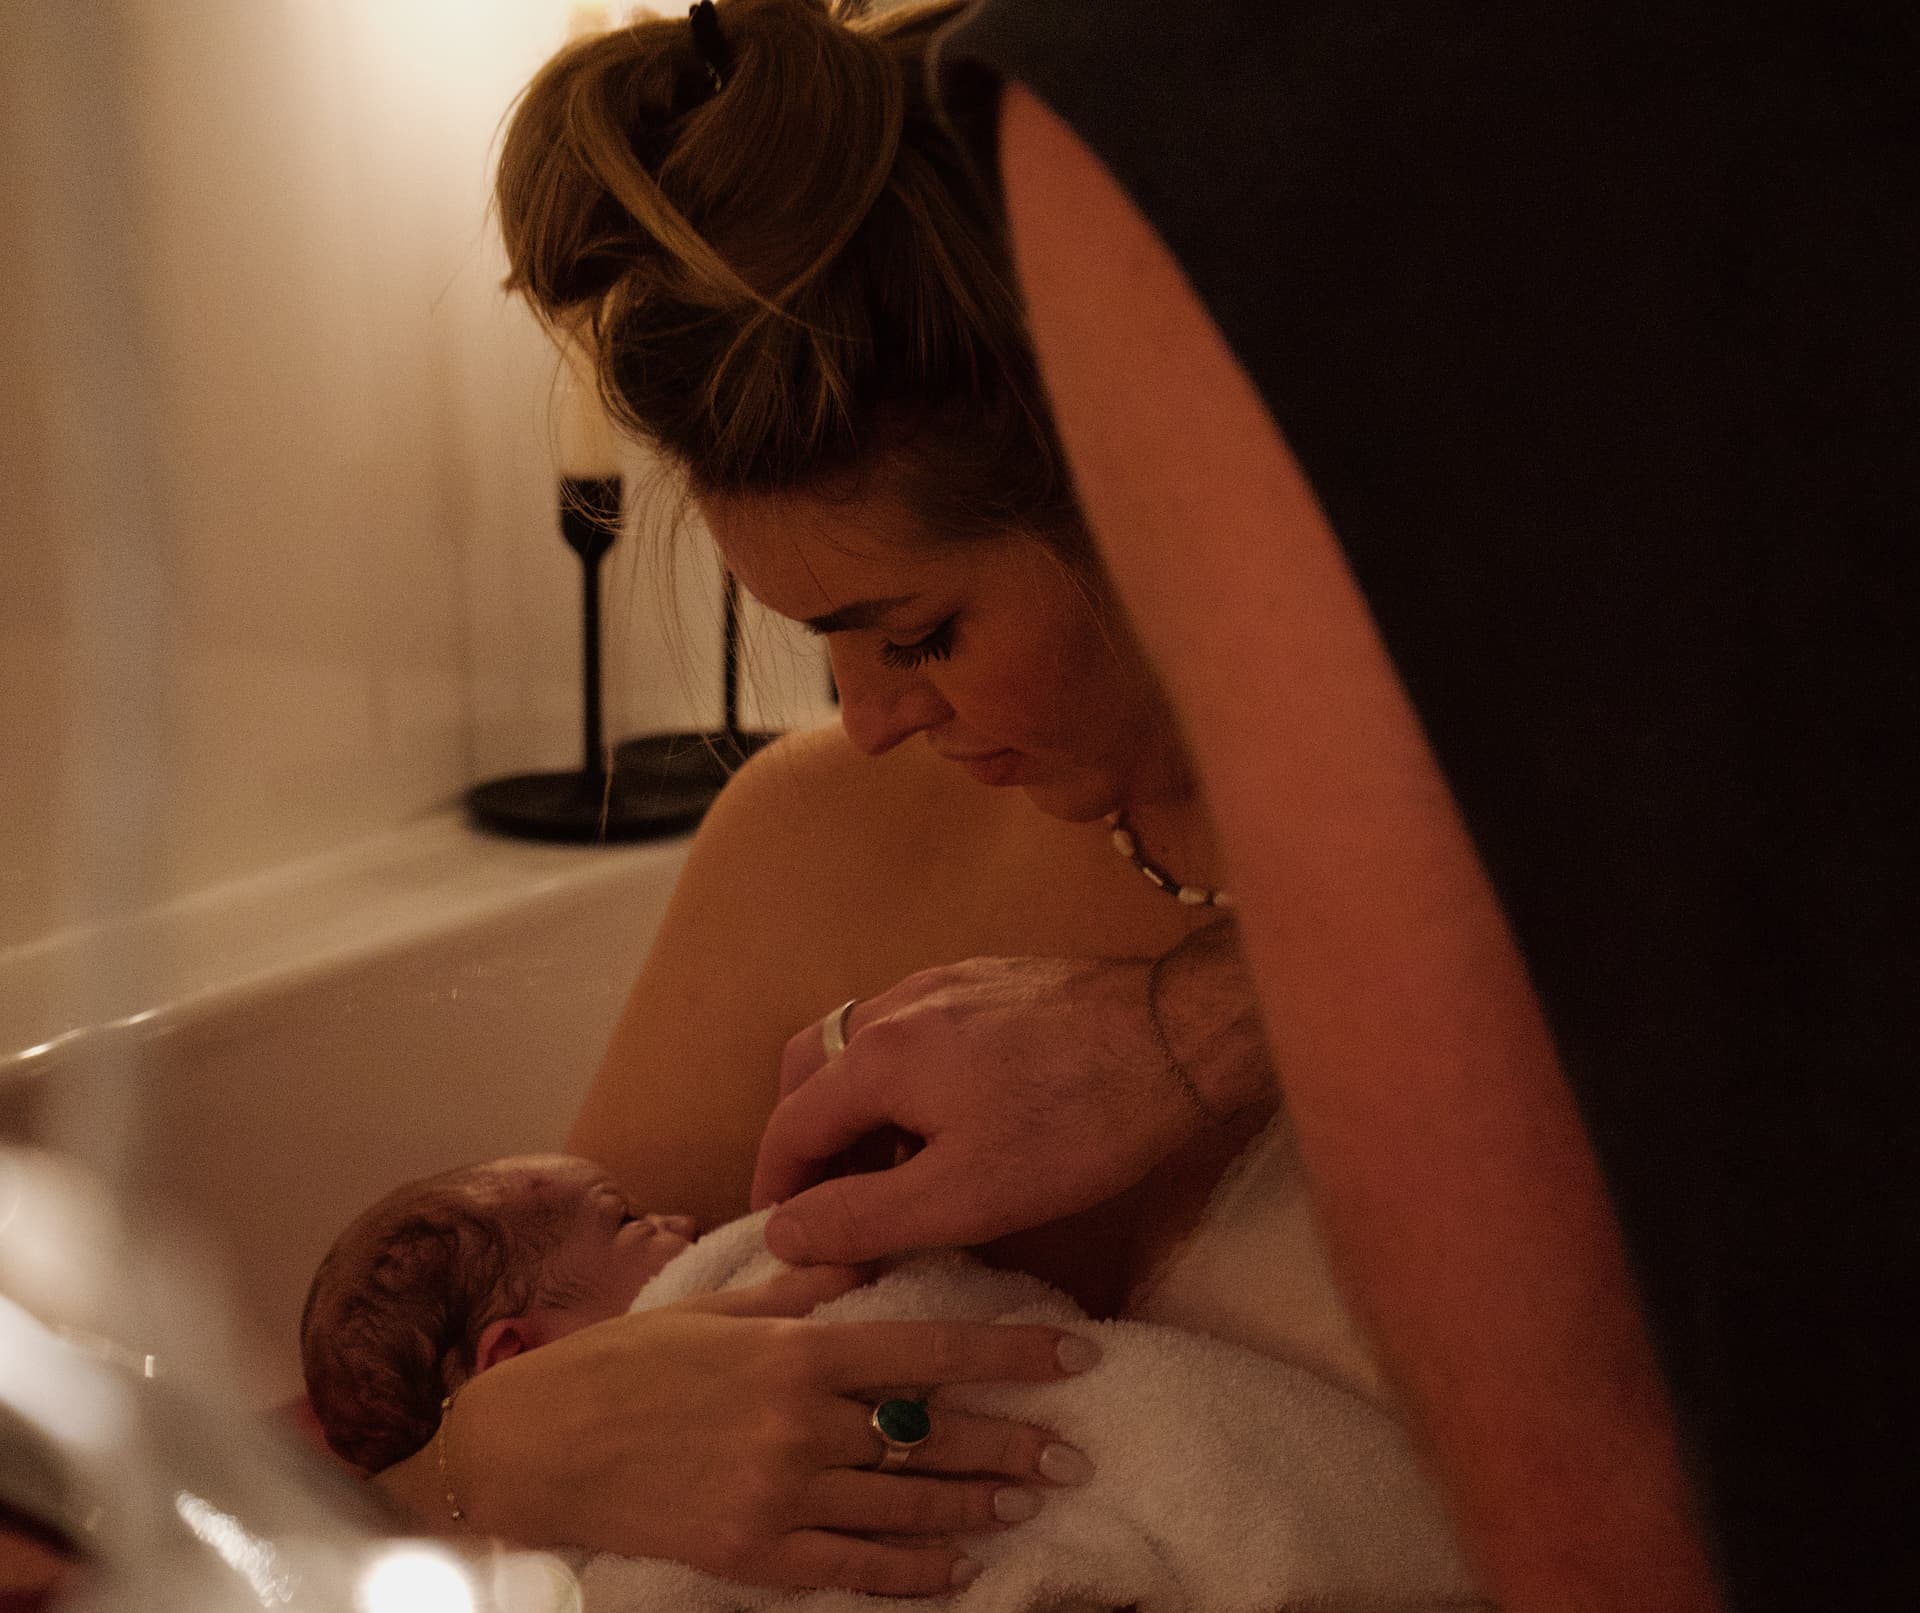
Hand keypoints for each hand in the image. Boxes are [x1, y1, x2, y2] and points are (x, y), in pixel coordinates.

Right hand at [439, 1263, 1097, 1595]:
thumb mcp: (712, 1310)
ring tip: (1028, 1499)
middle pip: (932, 1434)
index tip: (1073, 1354)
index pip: (928, 1346)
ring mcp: (778, 1496)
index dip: (1008, 1351)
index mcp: (793, 1352)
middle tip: (1072, 1451)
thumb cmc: (621, 1364)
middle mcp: (798, 1425)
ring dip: (976, 1505)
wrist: (534, 1447)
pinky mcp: (753, 1555)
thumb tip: (870, 1257)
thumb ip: (800, 1290)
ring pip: (906, 1503)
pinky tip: (956, 1569)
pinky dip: (911, 1571)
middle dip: (1010, 1442)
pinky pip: (853, 1569)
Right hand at [752, 947, 1265, 1265]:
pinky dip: (902, 1079)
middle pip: (811, 1070)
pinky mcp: (991, 980)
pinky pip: (915, 1029)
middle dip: (805, 1138)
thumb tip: (784, 1231)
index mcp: (876, 1056)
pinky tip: (948, 1120)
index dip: (775, 1190)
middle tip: (824, 1199)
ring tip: (890, 1172)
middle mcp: (898, 1004)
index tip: (779, 1237)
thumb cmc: (1076, 1125)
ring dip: (856, 1109)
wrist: (1178, 1037)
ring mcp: (946, 982)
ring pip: (864, 1045)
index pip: (788, 1126)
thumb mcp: (963, 1197)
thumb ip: (863, 1217)